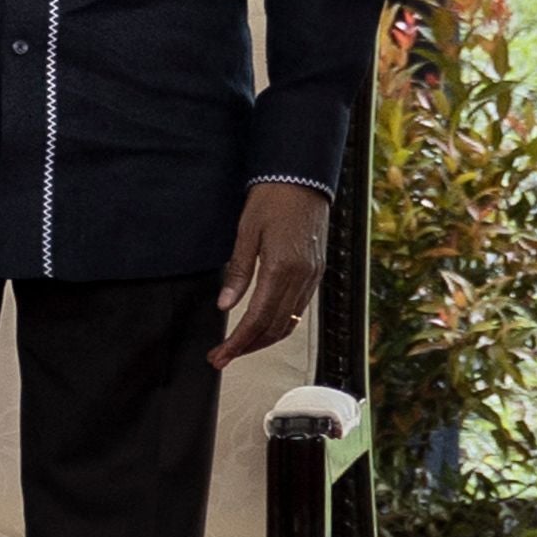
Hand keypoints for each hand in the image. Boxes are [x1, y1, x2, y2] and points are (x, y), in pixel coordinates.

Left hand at [212, 180, 330, 365]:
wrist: (303, 178)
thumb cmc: (272, 199)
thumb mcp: (245, 232)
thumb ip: (237, 272)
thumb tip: (225, 306)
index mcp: (281, 268)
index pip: (257, 319)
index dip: (237, 343)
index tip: (219, 356)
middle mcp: (301, 277)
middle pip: (274, 328)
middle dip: (247, 348)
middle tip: (222, 357)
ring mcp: (312, 276)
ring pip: (289, 322)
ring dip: (264, 340)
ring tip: (239, 347)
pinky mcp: (316, 272)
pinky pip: (299, 309)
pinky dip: (279, 324)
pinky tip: (263, 326)